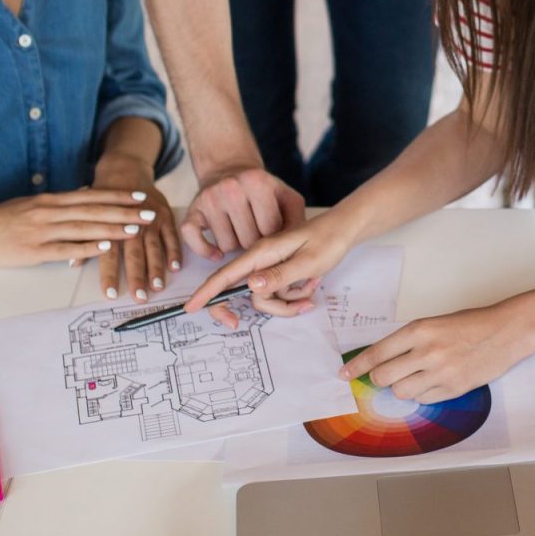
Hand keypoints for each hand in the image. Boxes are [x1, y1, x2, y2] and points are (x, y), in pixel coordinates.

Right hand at [0, 189, 157, 268]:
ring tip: (136, 228)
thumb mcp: (30, 205)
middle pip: (93, 210)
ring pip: (83, 228)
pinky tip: (103, 247)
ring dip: (112, 228)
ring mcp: (40, 231)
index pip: (91, 196)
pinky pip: (63, 249)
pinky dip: (85, 248)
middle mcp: (48, 212)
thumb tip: (84, 197)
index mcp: (48, 200)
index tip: (140, 196)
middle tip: (150, 212)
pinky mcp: (32, 251)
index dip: (118, 196)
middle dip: (125, 211)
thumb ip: (57, 204)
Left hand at [89, 155, 179, 301]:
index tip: (110, 294)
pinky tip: (175, 267)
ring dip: (156, 267)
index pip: (108, 254)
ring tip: (157, 287)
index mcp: (109, 224)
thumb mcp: (88, 214)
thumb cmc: (103, 197)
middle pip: (134, 253)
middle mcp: (131, 222)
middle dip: (137, 276)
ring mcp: (151, 218)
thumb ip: (81, 239)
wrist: (125, 169)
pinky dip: (175, 250)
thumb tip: (72, 264)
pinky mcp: (165, 214)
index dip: (110, 275)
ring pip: (154, 246)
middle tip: (139, 297)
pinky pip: (172, 234)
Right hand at [184, 164, 305, 262]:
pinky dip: (206, 251)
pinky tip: (217, 252)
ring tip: (240, 233)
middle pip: (248, 240)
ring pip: (226, 245)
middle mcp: (231, 188)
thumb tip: (295, 247)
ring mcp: (209, 199)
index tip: (274, 233)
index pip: (270, 229)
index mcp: (258, 182)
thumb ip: (297, 219)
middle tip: (255, 233)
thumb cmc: (262, 190)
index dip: (275, 237)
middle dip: (254, 242)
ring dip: (235, 246)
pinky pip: (194, 240)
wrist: (229, 169)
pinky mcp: (192, 211)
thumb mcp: (286, 196)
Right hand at [184, 207, 362, 323]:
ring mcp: (269, 266)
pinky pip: (278, 292)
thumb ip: (280, 274)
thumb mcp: (308, 261)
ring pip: (267, 297)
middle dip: (278, 305)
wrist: (344, 227)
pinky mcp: (278, 271)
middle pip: (252, 295)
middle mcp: (260, 259)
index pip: (226, 274)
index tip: (190, 308)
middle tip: (306, 304)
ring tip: (315, 282)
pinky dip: (295, 294)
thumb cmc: (329, 240)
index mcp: (261, 253)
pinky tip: (313, 281)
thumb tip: (250, 287)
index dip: (208, 293)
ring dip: (291, 299)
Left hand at [343, 305, 534, 404]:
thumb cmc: (472, 323)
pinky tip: (435, 381)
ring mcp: (441, 372)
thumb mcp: (435, 323)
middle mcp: (427, 352)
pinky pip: (423, 399)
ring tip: (418, 375)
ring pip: (401, 392)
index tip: (344, 374)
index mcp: (420, 330)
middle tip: (387, 374)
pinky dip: (423, 393)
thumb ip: (410, 341)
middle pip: (383, 377)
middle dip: (380, 378)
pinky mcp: (454, 389)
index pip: (377, 353)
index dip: (356, 366)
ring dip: (403, 387)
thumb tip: (383, 360)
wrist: (507, 331)